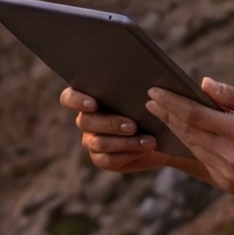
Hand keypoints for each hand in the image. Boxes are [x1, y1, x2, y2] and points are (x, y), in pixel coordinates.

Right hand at [58, 86, 211, 182]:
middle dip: (110, 123)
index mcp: (90, 98)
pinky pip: (109, 159)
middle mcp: (86, 119)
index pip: (69, 97)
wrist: (165, 133)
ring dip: (124, 142)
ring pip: (99, 142)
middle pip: (85, 121)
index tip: (93, 103)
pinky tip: (145, 149)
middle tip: (132, 125)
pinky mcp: (102, 159)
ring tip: (149, 141)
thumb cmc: (154, 105)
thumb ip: (140, 82)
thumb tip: (153, 75)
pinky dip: (129, 154)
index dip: (76, 100)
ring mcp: (92, 140)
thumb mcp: (149, 91)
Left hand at [145, 79, 233, 194]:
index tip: (155, 91)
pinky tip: (173, 141)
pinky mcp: (228, 185)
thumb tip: (203, 84)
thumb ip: (232, 96)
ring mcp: (228, 174)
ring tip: (160, 115)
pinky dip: (186, 151)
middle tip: (150, 100)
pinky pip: (200, 165)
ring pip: (192, 149)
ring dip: (174, 131)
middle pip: (189, 132)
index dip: (172, 102)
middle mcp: (231, 157)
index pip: (196, 115)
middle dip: (168, 115)